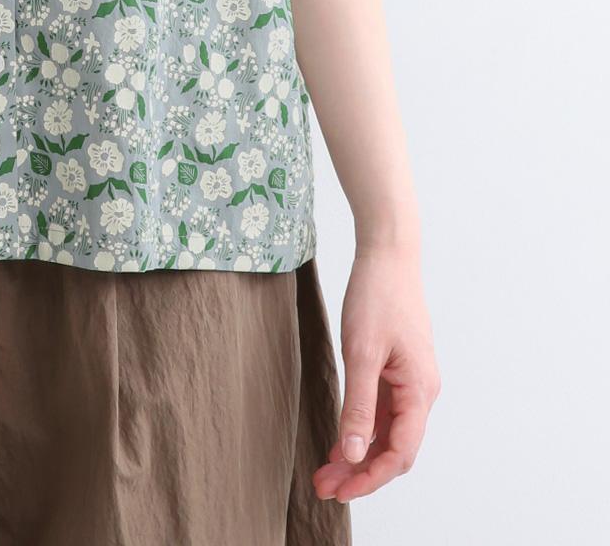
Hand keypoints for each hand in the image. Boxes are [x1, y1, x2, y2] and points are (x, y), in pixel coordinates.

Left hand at [314, 245, 441, 502]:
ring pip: (387, 432)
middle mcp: (421, 392)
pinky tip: (339, 442)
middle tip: (324, 486)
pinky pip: (383, 412)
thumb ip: (359, 406)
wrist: (387, 255)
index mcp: (420, 391)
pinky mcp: (398, 371)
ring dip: (359, 454)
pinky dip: (361, 430)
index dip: (371, 478)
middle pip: (395, 448)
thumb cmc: (377, 296)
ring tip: (325, 471)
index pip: (400, 453)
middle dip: (361, 472)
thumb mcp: (361, 352)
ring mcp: (411, 382)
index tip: (340, 491)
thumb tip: (355, 454)